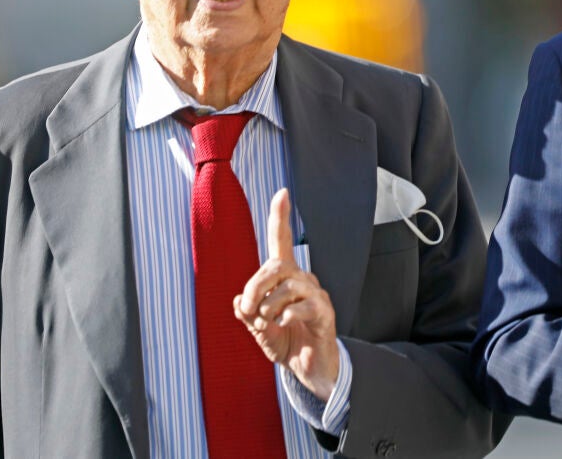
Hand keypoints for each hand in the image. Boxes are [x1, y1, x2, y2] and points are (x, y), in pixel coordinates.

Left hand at [234, 188, 339, 399]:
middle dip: (254, 287)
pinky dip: (285, 318)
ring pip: (286, 288)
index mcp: (285, 277)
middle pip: (275, 266)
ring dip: (268, 309)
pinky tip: (283, 326)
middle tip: (247, 309)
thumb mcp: (257, 330)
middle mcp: (302, 279)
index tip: (282, 192)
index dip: (280, 217)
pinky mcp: (325, 313)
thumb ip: (245, 314)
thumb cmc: (286, 342)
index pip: (283, 241)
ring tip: (266, 325)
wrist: (309, 369)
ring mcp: (316, 295)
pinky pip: (301, 307)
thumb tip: (236, 302)